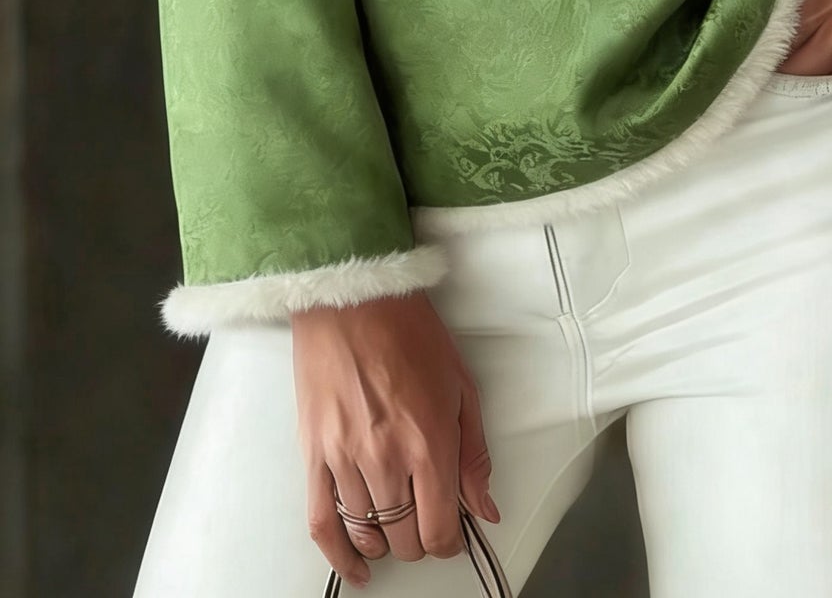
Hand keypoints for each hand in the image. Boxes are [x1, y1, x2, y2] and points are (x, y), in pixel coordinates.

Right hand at [292, 290, 499, 589]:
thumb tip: (484, 506)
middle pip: (405, 537)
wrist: (354, 299)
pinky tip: (354, 564)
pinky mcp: (314, 453)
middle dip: (421, 539)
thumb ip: (474, 454)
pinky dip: (338, 554)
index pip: (441, 529)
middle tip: (426, 521)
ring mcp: (346, 459)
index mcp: (429, 442)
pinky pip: (321, 522)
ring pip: (367, 532)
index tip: (453, 536)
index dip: (450, 543)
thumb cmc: (408, 331)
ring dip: (385, 541)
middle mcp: (387, 459)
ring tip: (395, 531)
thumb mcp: (461, 386)